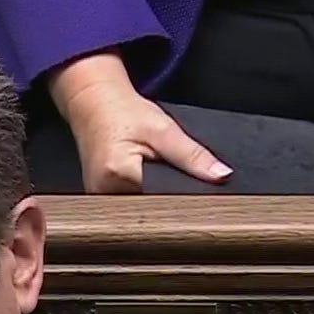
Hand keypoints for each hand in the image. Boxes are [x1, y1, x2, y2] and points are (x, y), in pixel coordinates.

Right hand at [48, 51, 231, 192]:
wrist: (92, 105)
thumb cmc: (123, 112)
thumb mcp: (163, 128)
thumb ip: (192, 155)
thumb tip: (221, 176)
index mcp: (119, 172)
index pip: (162, 196)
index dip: (182, 193)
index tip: (195, 187)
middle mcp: (104, 191)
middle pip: (150, 207)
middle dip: (168, 197)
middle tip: (172, 176)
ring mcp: (98, 198)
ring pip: (139, 208)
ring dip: (154, 197)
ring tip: (155, 175)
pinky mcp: (99, 199)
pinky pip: (128, 204)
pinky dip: (142, 195)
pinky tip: (143, 182)